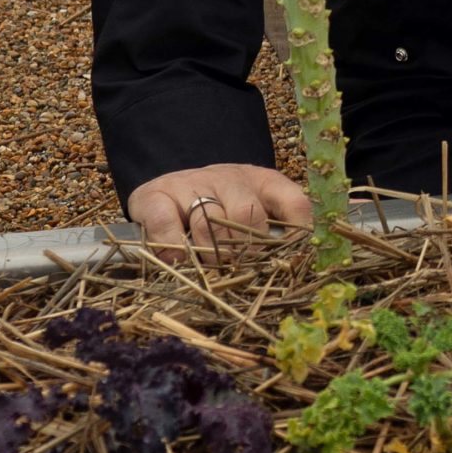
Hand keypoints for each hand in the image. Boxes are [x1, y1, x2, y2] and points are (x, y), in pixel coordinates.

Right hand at [126, 163, 310, 260]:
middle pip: (247, 216)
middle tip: (237, 275)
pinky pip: (166, 224)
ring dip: (209, 257)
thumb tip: (289, 269)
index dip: (296, 235)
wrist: (163, 190)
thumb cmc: (215, 212)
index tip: (288, 263)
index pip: (294, 202)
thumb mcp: (249, 218)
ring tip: (209, 273)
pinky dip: (171, 249)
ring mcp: (191, 183)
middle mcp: (229, 178)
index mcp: (262, 182)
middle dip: (243, 255)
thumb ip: (269, 238)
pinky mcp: (156, 195)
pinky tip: (176, 261)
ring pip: (208, 223)